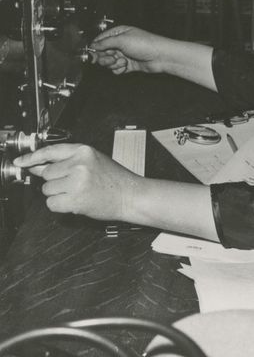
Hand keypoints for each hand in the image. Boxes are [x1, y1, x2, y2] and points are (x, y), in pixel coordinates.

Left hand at [14, 143, 144, 221]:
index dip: (32, 157)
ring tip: (78, 193)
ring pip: (47, 190)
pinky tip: (75, 202)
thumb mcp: (92, 161)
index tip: (21, 162)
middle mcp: (79, 164)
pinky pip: (52, 204)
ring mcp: (76, 181)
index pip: (50, 151)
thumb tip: (39, 166)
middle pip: (47, 174)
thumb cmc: (114, 180)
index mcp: (83, 151)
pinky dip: (60, 206)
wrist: (130, 195)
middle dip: (56, 181)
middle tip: (73, 185)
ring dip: (58, 194)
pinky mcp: (75, 199)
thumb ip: (67, 162)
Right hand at [91, 25, 166, 74]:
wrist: (160, 56)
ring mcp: (124, 54)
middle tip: (112, 59)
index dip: (95, 47)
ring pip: (109, 62)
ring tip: (122, 62)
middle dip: (105, 57)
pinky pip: (117, 69)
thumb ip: (105, 43)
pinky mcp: (128, 65)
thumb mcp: (122, 40)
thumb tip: (93, 45)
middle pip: (103, 53)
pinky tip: (125, 67)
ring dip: (113, 64)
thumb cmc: (145, 44)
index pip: (100, 40)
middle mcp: (120, 43)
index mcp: (118, 33)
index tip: (93, 54)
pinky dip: (119, 70)